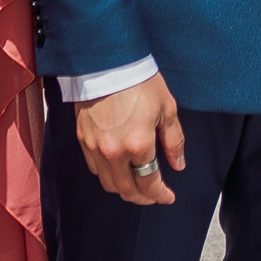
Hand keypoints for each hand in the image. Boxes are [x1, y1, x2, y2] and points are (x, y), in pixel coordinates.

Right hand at [76, 73, 186, 205]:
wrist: (108, 62)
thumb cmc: (140, 81)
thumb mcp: (167, 108)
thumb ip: (173, 141)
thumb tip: (178, 165)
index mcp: (138, 145)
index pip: (149, 184)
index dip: (160, 195)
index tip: (168, 197)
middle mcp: (114, 152)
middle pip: (127, 190)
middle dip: (142, 198)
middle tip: (153, 195)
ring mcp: (95, 147)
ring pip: (109, 183)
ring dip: (124, 189)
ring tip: (137, 184)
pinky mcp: (82, 139)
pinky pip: (95, 168)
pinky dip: (108, 174)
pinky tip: (118, 168)